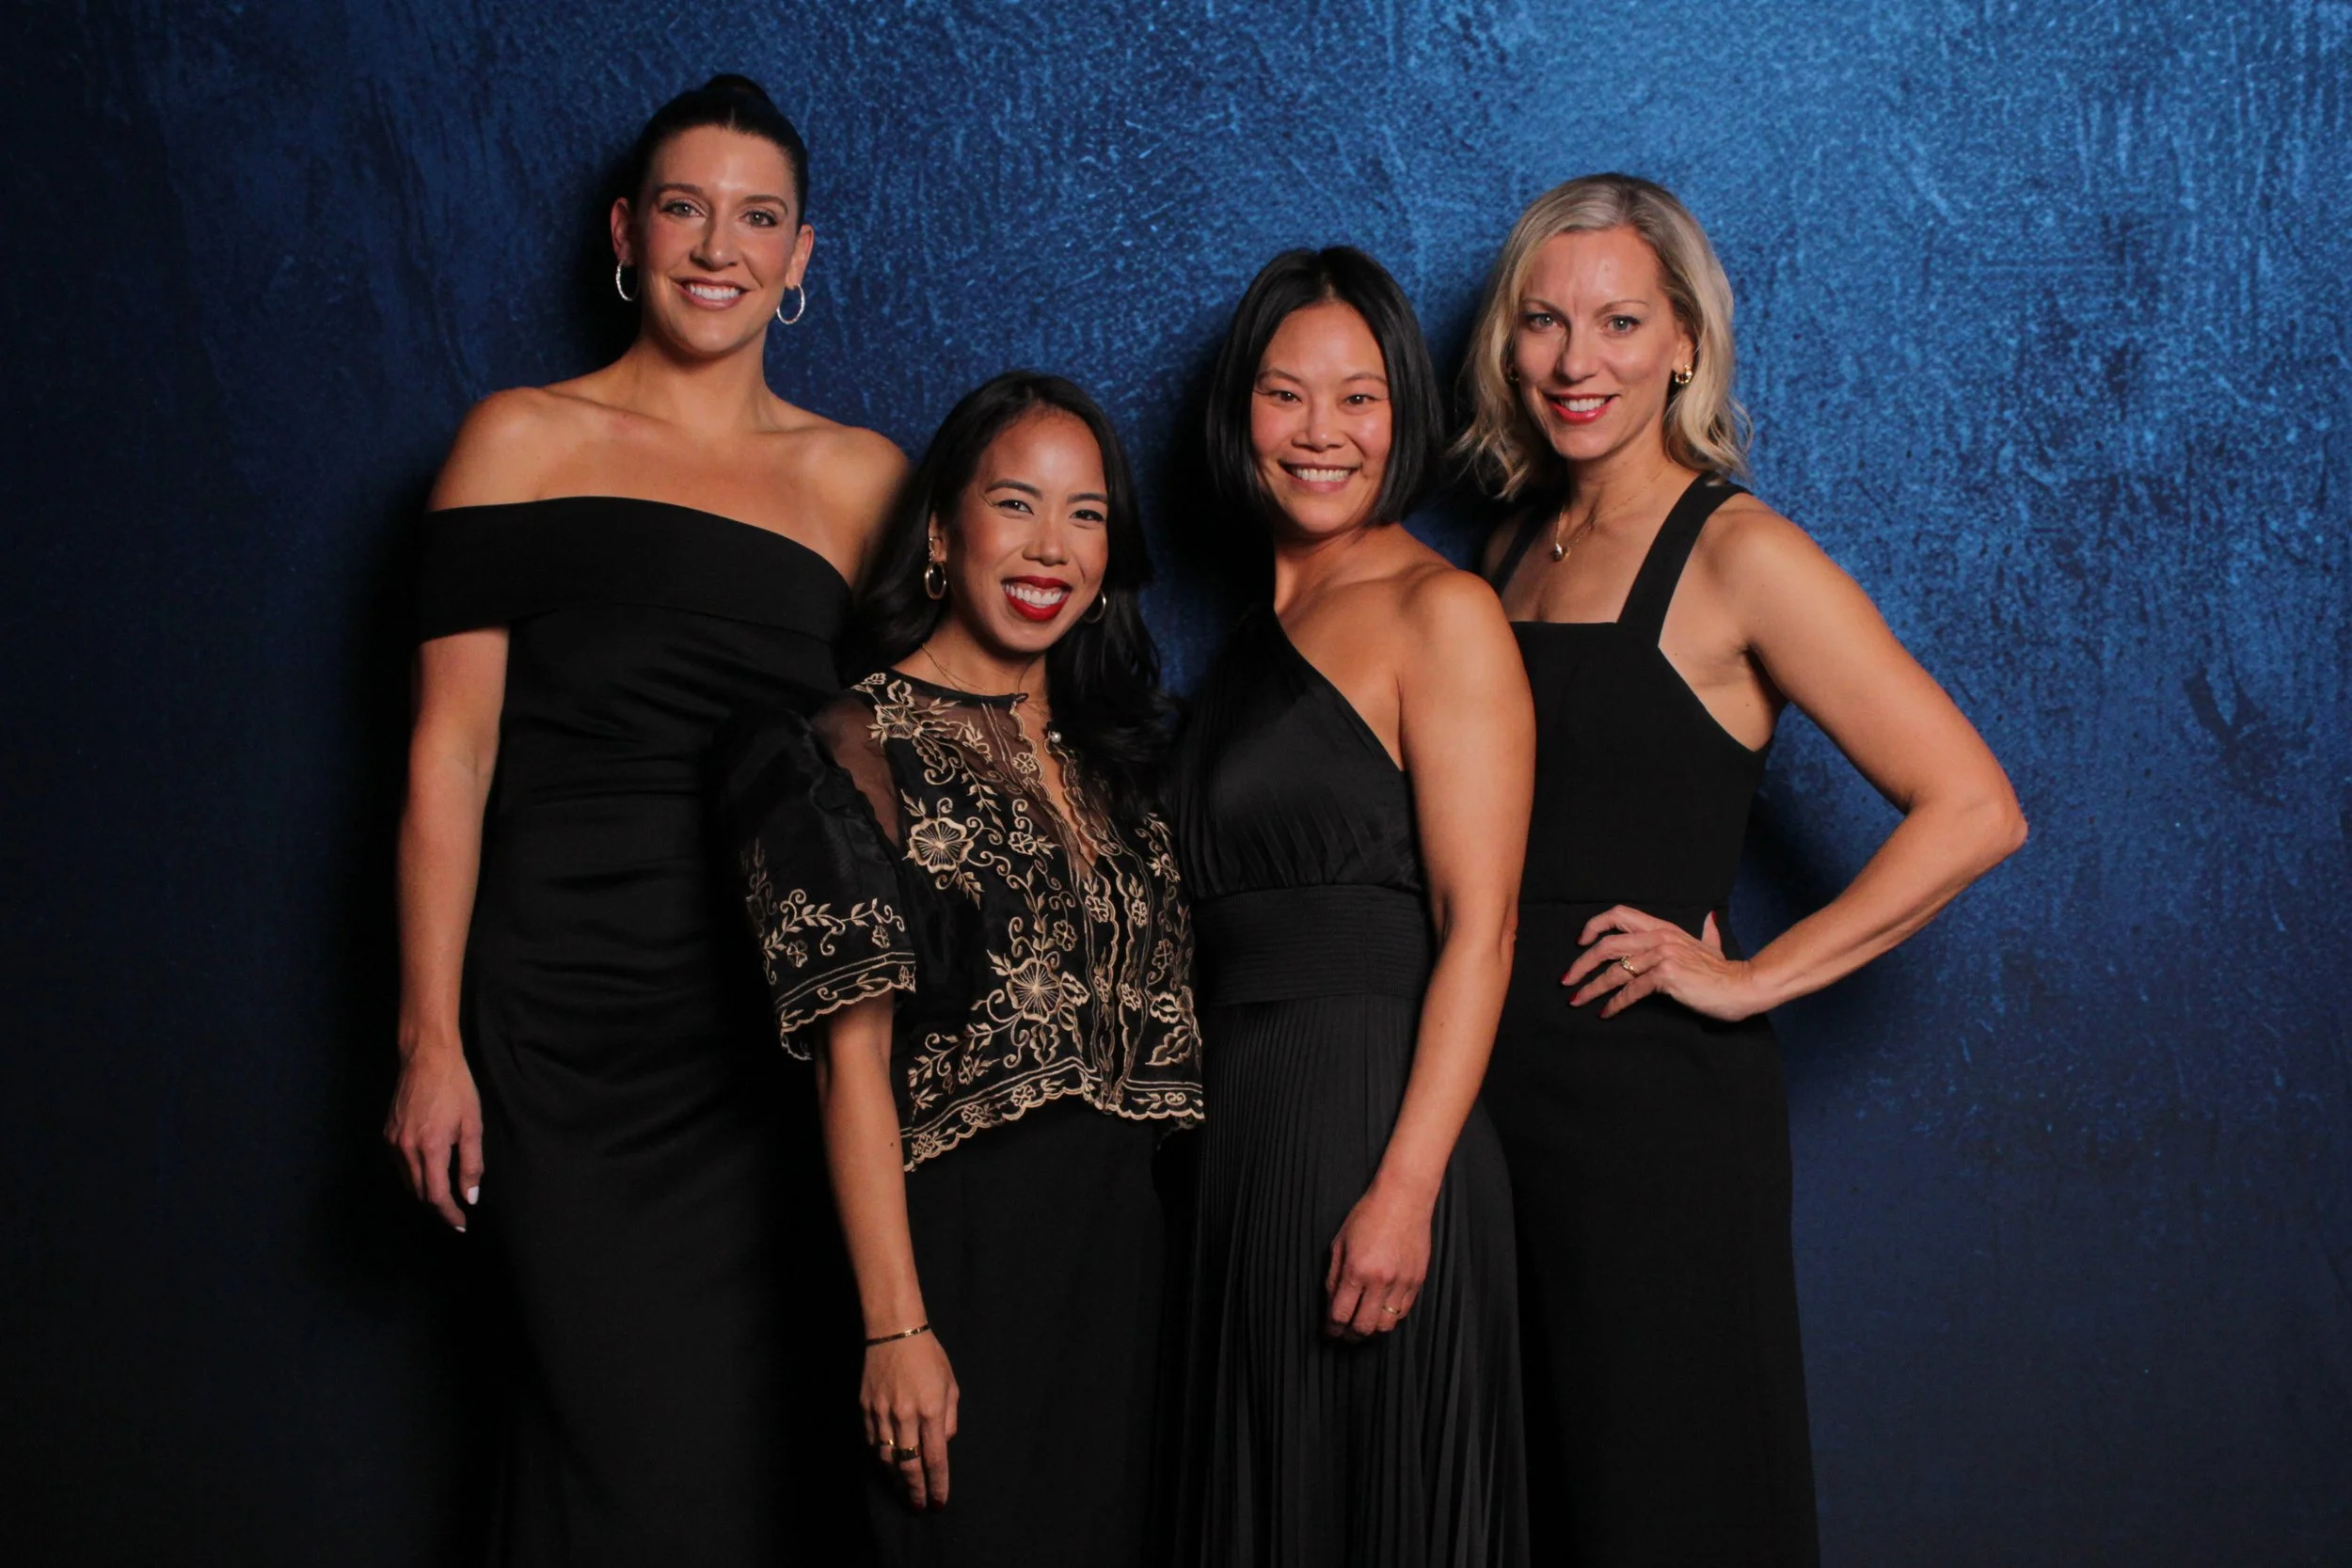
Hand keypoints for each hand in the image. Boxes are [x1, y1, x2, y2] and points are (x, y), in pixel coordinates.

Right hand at [384, 1042, 482, 1229]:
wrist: (427, 1059)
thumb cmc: (456, 1088)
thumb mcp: (472, 1125)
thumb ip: (471, 1164)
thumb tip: (470, 1196)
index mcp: (430, 1148)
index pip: (437, 1195)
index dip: (449, 1214)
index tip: (461, 1225)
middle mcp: (406, 1149)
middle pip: (420, 1192)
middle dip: (439, 1205)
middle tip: (457, 1211)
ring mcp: (392, 1141)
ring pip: (407, 1181)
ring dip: (425, 1191)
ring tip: (444, 1193)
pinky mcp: (386, 1134)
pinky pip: (399, 1165)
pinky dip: (414, 1174)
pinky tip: (428, 1170)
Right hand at [863, 1332, 958, 1510]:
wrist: (894, 1331)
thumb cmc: (928, 1355)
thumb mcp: (950, 1385)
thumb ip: (949, 1418)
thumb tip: (941, 1445)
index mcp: (931, 1410)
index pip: (935, 1459)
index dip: (937, 1485)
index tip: (938, 1502)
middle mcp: (906, 1415)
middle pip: (910, 1466)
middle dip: (915, 1491)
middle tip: (918, 1506)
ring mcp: (882, 1413)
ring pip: (887, 1459)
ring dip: (896, 1479)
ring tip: (904, 1489)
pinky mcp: (865, 1408)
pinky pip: (872, 1442)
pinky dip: (880, 1458)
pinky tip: (887, 1465)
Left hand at [1324, 1182, 1430, 1341]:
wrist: (1403, 1199)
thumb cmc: (1368, 1215)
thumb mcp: (1340, 1243)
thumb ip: (1334, 1276)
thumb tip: (1332, 1303)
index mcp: (1356, 1270)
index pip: (1340, 1314)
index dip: (1332, 1329)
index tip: (1329, 1332)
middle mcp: (1380, 1280)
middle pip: (1363, 1327)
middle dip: (1350, 1336)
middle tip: (1344, 1335)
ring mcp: (1402, 1282)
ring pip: (1386, 1325)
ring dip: (1371, 1330)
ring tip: (1363, 1326)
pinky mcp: (1417, 1280)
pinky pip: (1404, 1312)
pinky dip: (1391, 1317)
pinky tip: (1381, 1312)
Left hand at [1563, 908, 1765, 1020]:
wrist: (1743, 986)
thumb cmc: (1724, 972)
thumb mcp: (1711, 946)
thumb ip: (1706, 933)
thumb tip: (1709, 919)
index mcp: (1663, 928)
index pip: (1619, 914)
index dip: (1594, 925)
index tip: (1580, 942)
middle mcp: (1659, 938)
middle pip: (1607, 944)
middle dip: (1581, 964)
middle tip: (1566, 980)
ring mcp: (1662, 956)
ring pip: (1614, 970)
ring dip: (1591, 988)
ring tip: (1577, 1000)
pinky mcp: (1666, 976)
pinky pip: (1631, 991)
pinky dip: (1614, 1003)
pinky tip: (1605, 1013)